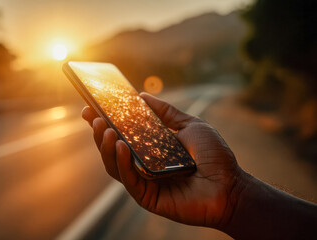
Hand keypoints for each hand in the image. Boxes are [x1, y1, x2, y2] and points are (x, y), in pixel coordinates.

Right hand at [82, 92, 242, 227]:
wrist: (230, 185)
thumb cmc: (214, 157)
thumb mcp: (190, 125)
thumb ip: (166, 112)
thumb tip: (142, 96)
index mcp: (150, 148)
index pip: (122, 134)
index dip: (105, 121)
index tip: (92, 107)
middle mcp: (143, 164)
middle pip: (112, 149)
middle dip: (99, 132)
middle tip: (93, 116)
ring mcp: (143, 181)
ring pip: (114, 164)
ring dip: (106, 146)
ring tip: (105, 129)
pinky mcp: (146, 196)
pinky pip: (128, 179)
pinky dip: (122, 163)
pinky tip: (122, 146)